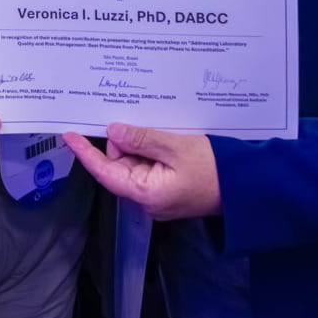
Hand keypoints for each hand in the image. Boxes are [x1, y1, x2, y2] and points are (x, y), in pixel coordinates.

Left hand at [63, 123, 221, 219]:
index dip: (85, 153)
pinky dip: (152, 149)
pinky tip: (165, 136)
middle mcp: (147, 199)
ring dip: (141, 143)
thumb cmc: (215, 168)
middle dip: (124, 141)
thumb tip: (112, 132)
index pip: (105, 172)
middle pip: (120, 165)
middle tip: (139, 118)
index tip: (68, 134)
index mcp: (145, 193)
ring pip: (135, 163)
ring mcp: (159, 195)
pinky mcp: (170, 189)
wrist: (249, 187)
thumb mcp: (176, 146)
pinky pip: (150, 166)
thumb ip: (142, 139)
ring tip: (161, 127)